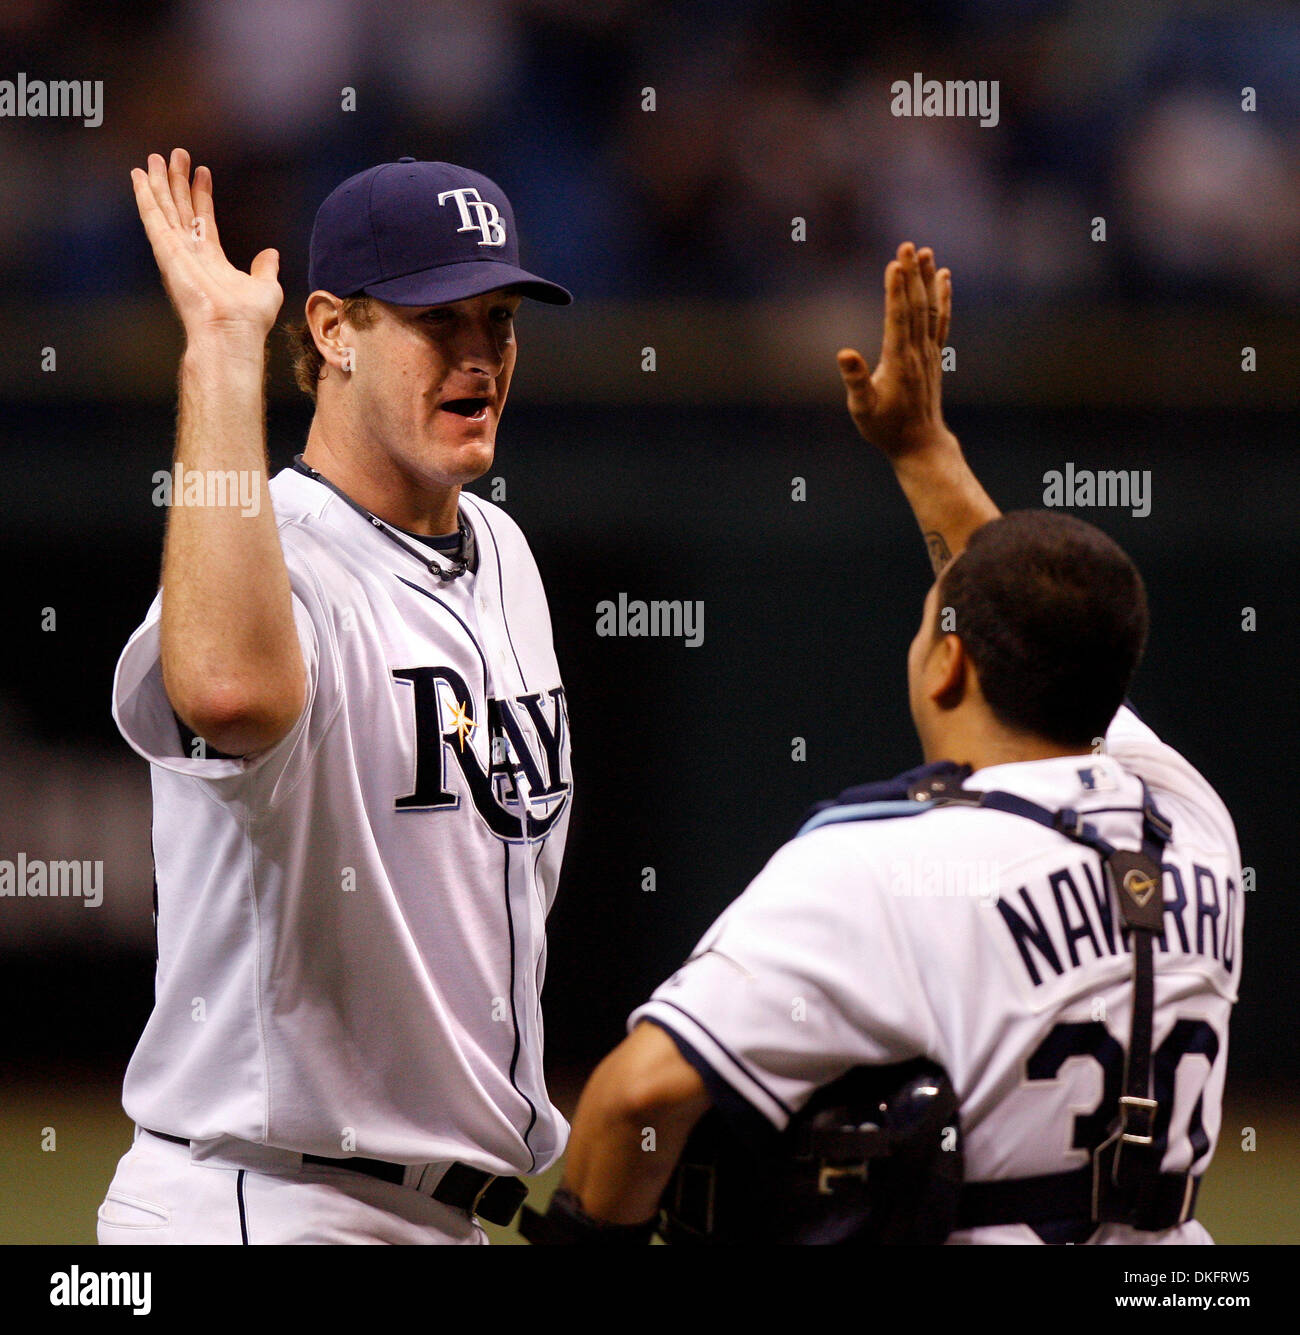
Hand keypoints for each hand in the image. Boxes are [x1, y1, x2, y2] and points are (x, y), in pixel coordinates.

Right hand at [131, 149, 282, 346]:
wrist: (231, 332)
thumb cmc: (248, 319)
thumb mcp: (266, 288)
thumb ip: (266, 268)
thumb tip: (271, 254)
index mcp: (211, 260)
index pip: (204, 219)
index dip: (202, 195)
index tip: (203, 172)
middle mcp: (190, 254)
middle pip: (181, 209)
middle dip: (178, 181)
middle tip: (177, 154)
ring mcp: (175, 251)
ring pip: (164, 208)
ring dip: (160, 182)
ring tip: (156, 156)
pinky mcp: (165, 250)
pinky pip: (152, 216)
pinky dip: (145, 195)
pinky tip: (139, 175)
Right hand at [837, 242, 954, 464]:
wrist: (920, 443)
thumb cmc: (886, 428)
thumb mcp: (862, 409)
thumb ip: (855, 380)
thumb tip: (844, 354)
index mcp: (899, 360)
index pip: (898, 317)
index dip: (896, 289)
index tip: (895, 263)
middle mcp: (918, 352)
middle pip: (916, 305)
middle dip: (911, 275)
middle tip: (908, 246)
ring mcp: (929, 352)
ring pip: (931, 308)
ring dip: (928, 279)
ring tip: (926, 252)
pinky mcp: (934, 355)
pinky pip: (941, 319)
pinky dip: (943, 297)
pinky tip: (944, 278)